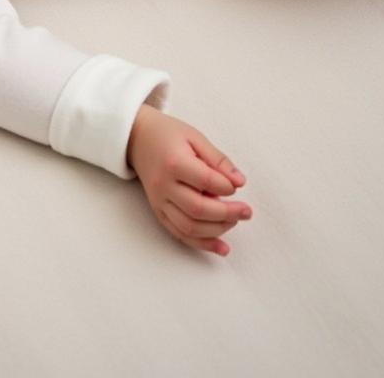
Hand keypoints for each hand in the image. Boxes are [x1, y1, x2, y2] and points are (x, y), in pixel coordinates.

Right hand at [126, 105, 251, 256]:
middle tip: (246, 211)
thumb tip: (240, 182)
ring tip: (235, 221)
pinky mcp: (158, 211)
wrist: (137, 139)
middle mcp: (164, 185)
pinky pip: (180, 234)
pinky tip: (221, 248)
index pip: (206, 181)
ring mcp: (159, 201)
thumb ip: (218, 160)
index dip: (226, 187)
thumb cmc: (168, 135)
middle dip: (227, 214)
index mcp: (174, 162)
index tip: (236, 185)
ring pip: (190, 227)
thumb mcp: (195, 137)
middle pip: (198, 209)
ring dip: (217, 230)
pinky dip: (202, 244)